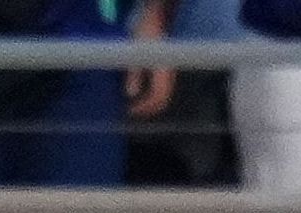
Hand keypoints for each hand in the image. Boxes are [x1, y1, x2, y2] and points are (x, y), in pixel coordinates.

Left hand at [124, 0, 176, 117]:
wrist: (160, 14)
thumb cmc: (147, 28)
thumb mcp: (136, 50)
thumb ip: (134, 73)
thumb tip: (131, 94)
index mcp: (163, 70)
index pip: (158, 97)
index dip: (145, 108)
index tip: (130, 111)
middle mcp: (169, 74)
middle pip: (163, 100)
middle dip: (148, 108)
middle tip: (132, 111)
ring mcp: (168, 72)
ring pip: (162, 94)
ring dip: (149, 102)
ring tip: (134, 104)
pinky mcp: (165, 68)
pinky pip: (161, 87)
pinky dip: (151, 94)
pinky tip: (140, 91)